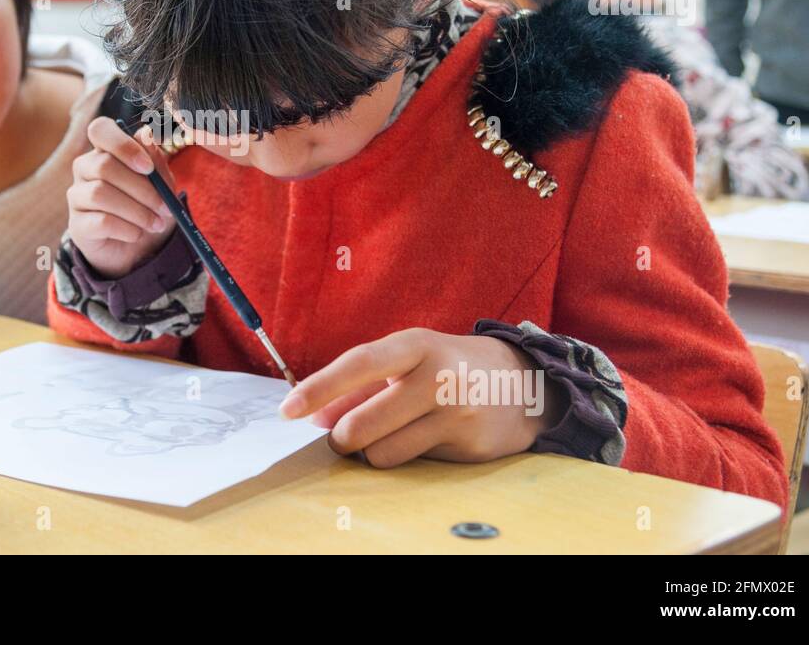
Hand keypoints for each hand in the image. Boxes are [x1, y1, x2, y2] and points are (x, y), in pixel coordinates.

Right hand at [67, 117, 177, 278]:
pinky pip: (100, 221)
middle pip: (104, 166)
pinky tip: (137, 234)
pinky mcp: (77, 225)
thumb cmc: (148, 206)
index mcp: (106, 150)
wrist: (141, 247)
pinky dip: (126, 229)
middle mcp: (85, 168)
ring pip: (100, 194)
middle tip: (165, 207)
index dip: (122, 145)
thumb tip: (146, 135)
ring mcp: (77, 196)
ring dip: (137, 211)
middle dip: (142, 189)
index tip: (148, 168)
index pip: (100, 129)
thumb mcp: (161, 182)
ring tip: (156, 224)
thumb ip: (154, 160)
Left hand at [279, 327, 567, 466]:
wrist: (520, 383)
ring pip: (382, 451)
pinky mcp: (467, 443)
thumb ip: (359, 388)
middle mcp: (436, 375)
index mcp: (414, 345)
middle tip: (342, 437)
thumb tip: (314, 418)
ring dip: (371, 452)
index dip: (319, 387)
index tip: (287, 410)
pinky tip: (419, 440)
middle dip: (342, 437)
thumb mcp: (405, 363)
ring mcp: (455, 411)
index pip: (358, 363)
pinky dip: (400, 458)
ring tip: (387, 434)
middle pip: (363, 422)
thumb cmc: (445, 369)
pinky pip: (410, 463)